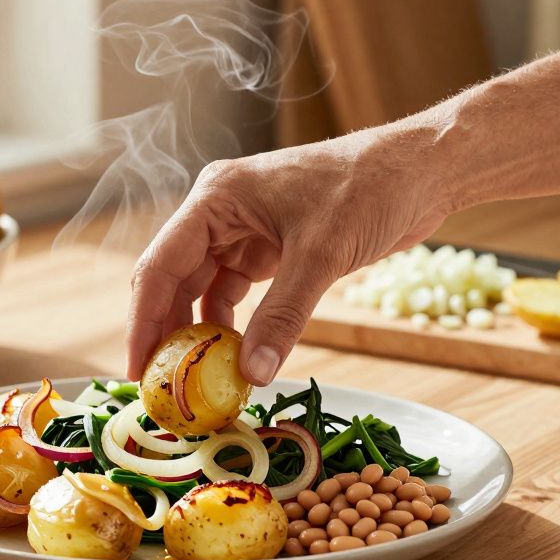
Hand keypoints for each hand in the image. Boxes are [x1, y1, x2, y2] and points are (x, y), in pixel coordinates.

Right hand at [125, 124, 451, 384]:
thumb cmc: (368, 189)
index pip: (159, 266)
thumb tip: (252, 373)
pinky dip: (233, 326)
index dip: (143, 322)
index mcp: (217, 198)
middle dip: (166, 334)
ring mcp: (244, 230)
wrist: (421, 171)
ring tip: (194, 382)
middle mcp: (221, 212)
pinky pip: (235, 294)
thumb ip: (283, 316)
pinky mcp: (271, 248)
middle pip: (174, 281)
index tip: (138, 370)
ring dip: (199, 334)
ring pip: (203, 291)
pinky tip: (235, 358)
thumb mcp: (321, 254)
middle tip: (161, 388)